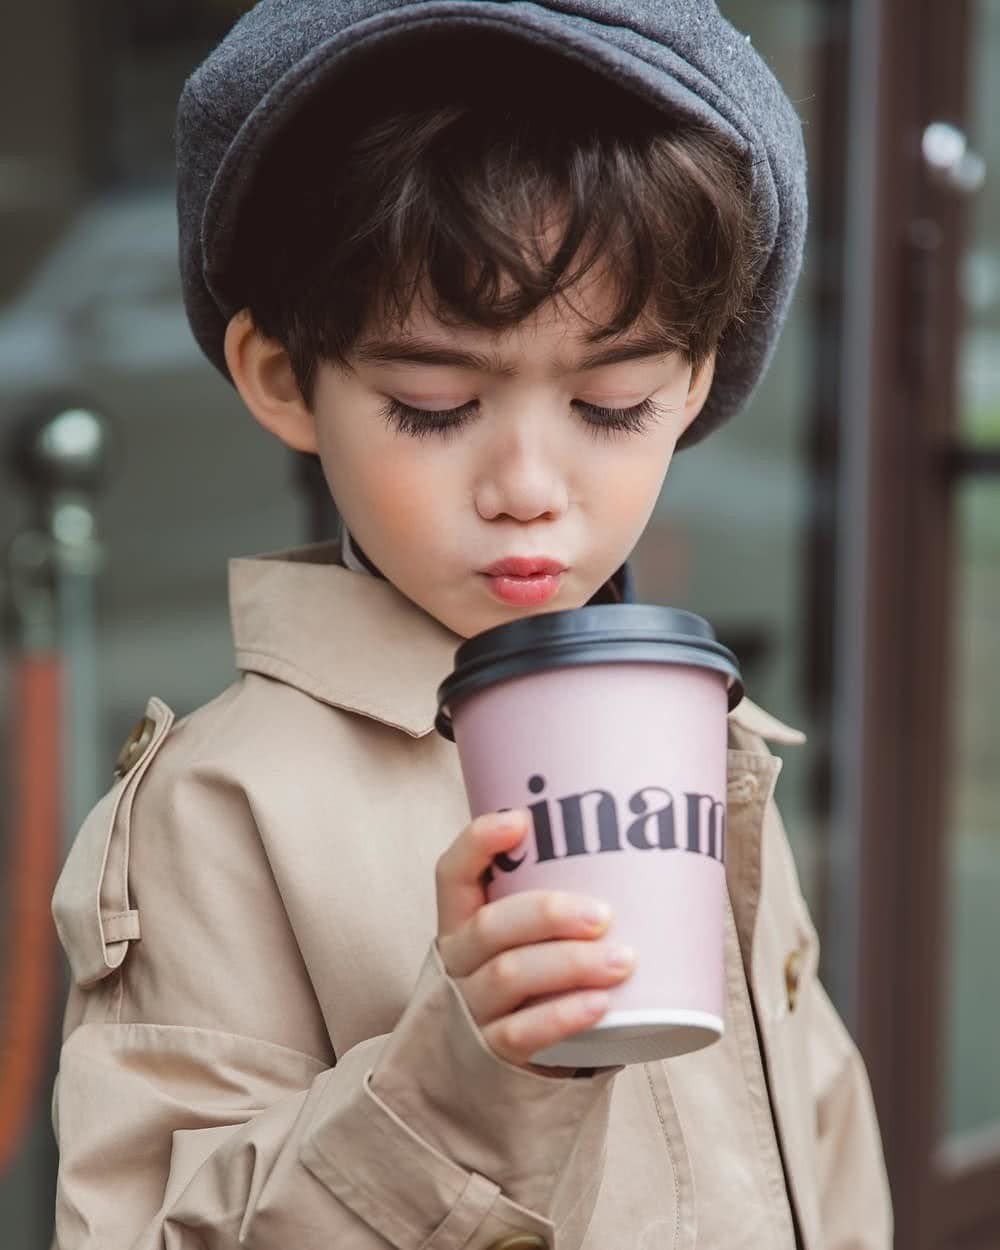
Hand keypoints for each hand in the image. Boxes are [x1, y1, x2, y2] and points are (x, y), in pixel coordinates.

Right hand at [435, 808, 635, 1070]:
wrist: (482, 1079)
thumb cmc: (521, 991)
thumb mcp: (515, 943)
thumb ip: (550, 906)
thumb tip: (645, 859)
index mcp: (460, 923)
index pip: (452, 873)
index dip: (478, 843)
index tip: (521, 821)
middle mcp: (458, 962)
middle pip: (490, 925)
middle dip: (548, 912)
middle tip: (605, 913)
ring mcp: (470, 1010)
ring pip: (509, 975)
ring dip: (569, 963)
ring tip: (623, 960)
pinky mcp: (491, 1055)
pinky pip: (522, 1032)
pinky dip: (563, 1016)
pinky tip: (600, 1006)